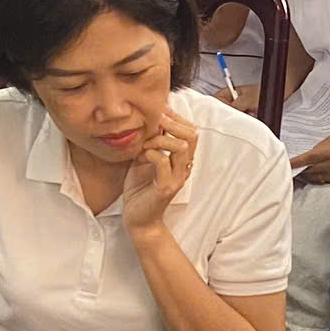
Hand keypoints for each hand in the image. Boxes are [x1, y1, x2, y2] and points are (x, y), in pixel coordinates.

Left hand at [121, 109, 197, 236]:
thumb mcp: (144, 158)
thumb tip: (149, 120)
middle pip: (191, 135)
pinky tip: (140, 157)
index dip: (176, 117)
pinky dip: (151, 153)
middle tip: (153, 122)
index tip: (159, 111)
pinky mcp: (166, 187)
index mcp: (182, 159)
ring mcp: (177, 177)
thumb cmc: (140, 188)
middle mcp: (184, 167)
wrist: (138, 218)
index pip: (191, 130)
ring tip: (145, 144)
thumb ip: (150, 142)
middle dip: (171, 123)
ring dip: (159, 139)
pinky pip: (163, 162)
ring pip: (181, 147)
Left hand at [290, 129, 329, 186]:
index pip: (304, 160)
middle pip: (307, 172)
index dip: (293, 163)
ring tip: (302, 172)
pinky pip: (324, 182)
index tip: (285, 164)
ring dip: (307, 176)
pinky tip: (315, 175)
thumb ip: (320, 147)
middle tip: (291, 168)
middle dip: (298, 171)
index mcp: (326, 153)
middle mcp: (329, 166)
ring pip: (314, 179)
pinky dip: (317, 179)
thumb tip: (310, 154)